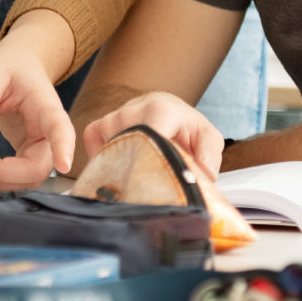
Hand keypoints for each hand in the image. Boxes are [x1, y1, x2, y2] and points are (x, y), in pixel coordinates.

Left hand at [0, 12, 76, 192]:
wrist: (19, 66)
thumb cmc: (10, 67)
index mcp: (47, 106)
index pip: (60, 128)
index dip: (63, 147)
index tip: (63, 164)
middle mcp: (48, 133)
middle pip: (38, 167)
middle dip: (4, 175)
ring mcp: (38, 147)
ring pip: (26, 180)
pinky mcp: (26, 155)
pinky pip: (16, 179)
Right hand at [82, 91, 225, 177]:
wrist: (169, 109)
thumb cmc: (186, 127)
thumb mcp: (207, 137)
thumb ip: (210, 154)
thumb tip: (203, 173)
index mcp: (161, 110)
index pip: (148, 133)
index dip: (149, 160)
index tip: (154, 182)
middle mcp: (133, 109)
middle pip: (125, 145)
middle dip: (134, 172)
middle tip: (145, 191)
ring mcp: (114, 116)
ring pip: (107, 147)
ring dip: (120, 166)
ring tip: (135, 178)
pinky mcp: (100, 124)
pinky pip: (92, 142)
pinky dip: (99, 157)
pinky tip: (117, 166)